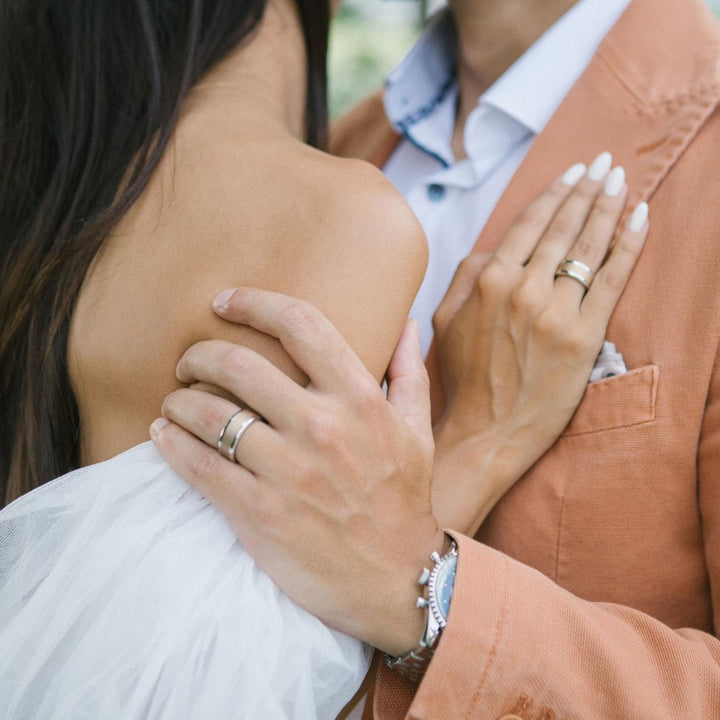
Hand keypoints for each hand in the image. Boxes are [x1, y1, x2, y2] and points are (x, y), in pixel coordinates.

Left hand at [150, 293, 443, 655]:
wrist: (397, 578)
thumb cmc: (405, 500)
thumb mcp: (418, 431)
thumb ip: (410, 372)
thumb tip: (405, 323)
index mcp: (360, 399)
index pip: (300, 324)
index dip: (254, 303)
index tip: (225, 301)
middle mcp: (322, 426)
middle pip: (238, 364)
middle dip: (200, 355)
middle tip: (189, 363)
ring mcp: (288, 470)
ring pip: (209, 413)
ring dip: (179, 401)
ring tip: (174, 402)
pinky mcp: (259, 512)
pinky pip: (198, 465)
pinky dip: (170, 443)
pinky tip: (162, 435)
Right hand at [432, 155, 648, 534]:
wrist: (486, 430)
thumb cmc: (463, 376)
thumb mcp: (444, 319)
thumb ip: (466, 275)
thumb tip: (495, 247)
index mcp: (488, 280)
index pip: (530, 223)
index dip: (555, 192)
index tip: (573, 171)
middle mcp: (524, 288)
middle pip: (565, 226)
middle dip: (588, 188)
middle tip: (605, 162)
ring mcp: (557, 312)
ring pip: (590, 247)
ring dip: (609, 206)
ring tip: (622, 180)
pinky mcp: (584, 336)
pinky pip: (613, 280)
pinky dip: (629, 245)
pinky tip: (640, 218)